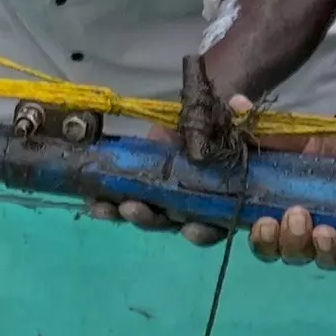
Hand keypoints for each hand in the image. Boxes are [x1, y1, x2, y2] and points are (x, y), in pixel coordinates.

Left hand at [95, 52, 231, 245]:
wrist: (216, 107)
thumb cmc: (231, 118)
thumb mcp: (238, 117)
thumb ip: (240, 115)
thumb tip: (238, 104)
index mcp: (228, 195)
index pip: (220, 224)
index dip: (206, 231)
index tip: (190, 228)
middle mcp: (201, 204)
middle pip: (180, 224)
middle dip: (154, 219)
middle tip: (135, 209)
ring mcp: (175, 196)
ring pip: (155, 215)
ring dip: (129, 213)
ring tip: (105, 207)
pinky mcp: (153, 184)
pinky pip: (135, 198)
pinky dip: (114, 202)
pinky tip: (95, 200)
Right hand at [235, 105, 335, 269]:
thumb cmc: (335, 145)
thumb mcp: (301, 137)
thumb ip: (267, 128)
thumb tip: (235, 102)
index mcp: (272, 204)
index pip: (241, 230)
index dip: (222, 234)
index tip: (215, 229)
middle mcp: (297, 228)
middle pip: (274, 251)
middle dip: (275, 242)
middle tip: (286, 218)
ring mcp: (327, 238)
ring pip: (309, 259)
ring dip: (310, 247)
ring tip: (321, 227)